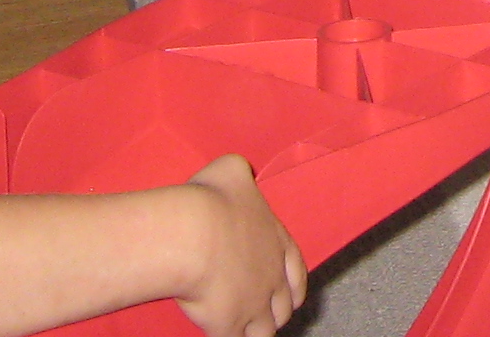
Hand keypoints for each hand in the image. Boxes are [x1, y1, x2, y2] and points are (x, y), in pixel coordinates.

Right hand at [176, 154, 307, 336]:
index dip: (295, 284)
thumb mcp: (231, 170)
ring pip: (266, 330)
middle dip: (278, 311)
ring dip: (259, 330)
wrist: (193, 234)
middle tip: (267, 313)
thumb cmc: (211, 199)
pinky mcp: (230, 325)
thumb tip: (240, 172)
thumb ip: (241, 174)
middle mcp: (272, 275)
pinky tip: (225, 335)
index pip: (296, 269)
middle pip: (285, 306)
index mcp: (276, 240)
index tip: (293, 294)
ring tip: (249, 330)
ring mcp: (254, 303)